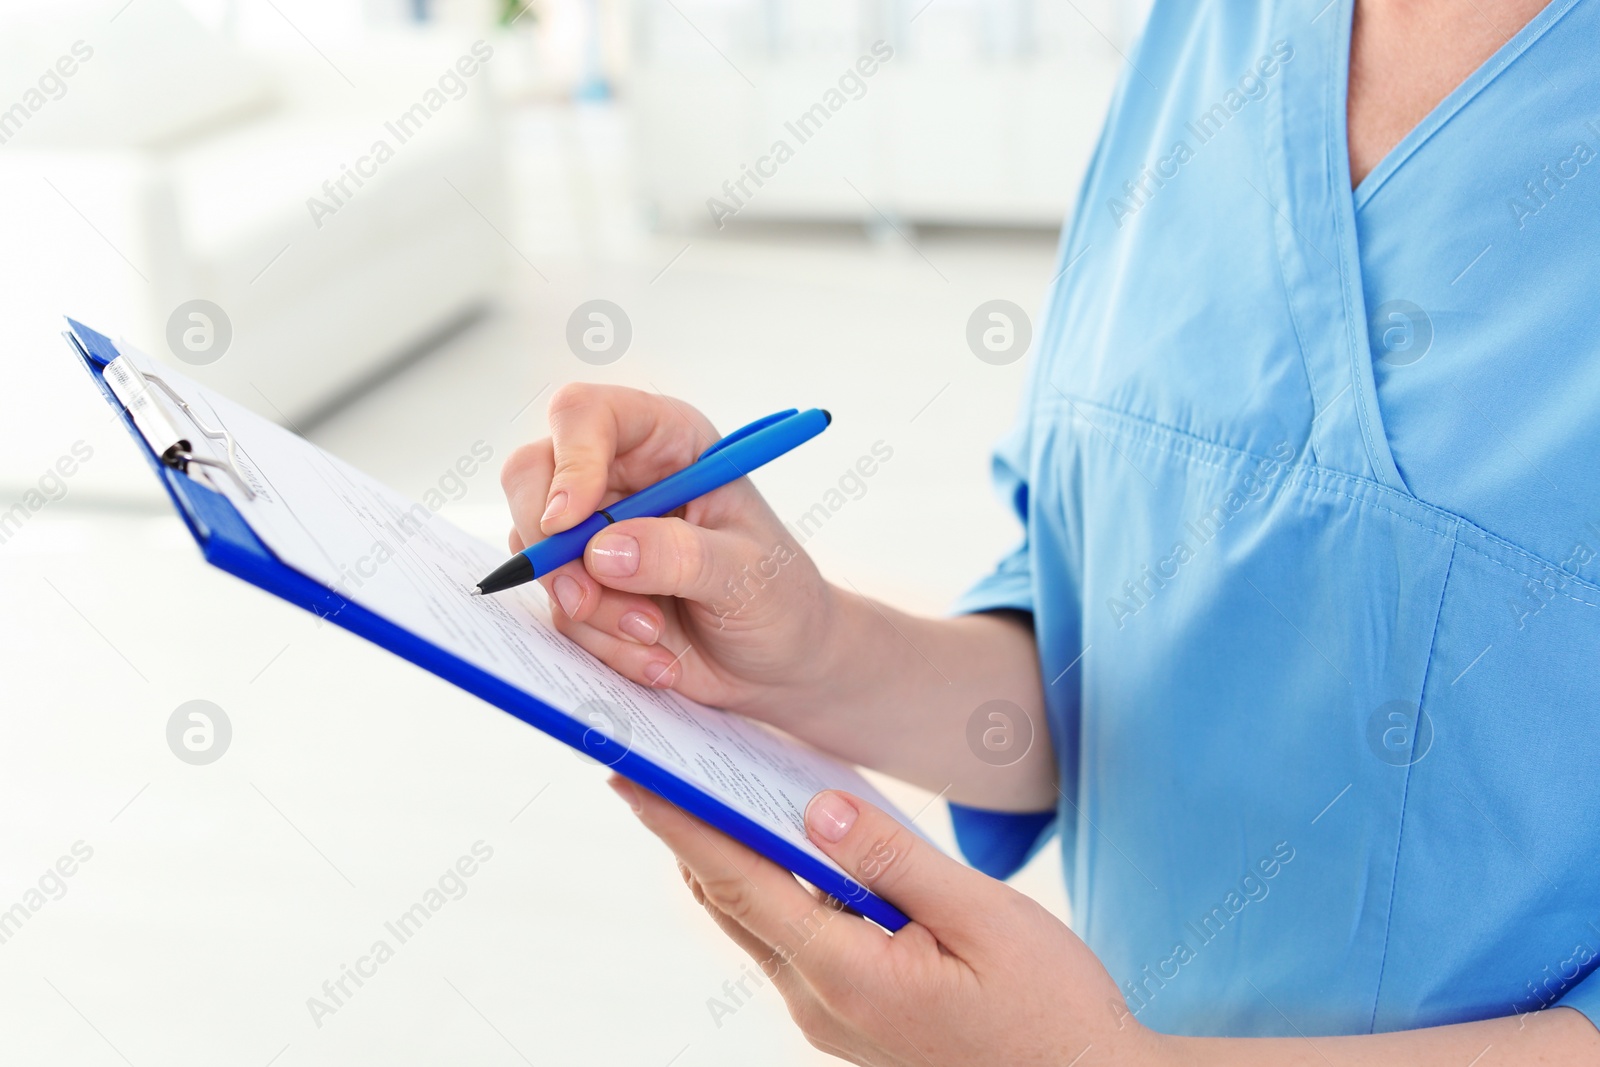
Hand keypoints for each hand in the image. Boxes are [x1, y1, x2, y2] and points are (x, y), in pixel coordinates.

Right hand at [501, 385, 835, 711]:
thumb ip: (679, 555)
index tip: (568, 521)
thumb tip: (603, 553)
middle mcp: (621, 477)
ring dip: (591, 608)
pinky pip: (558, 610)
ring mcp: (595, 533)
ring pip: (538, 553)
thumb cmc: (779, 598)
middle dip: (551, 547)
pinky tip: (657, 654)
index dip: (568, 461)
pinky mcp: (586, 585)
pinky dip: (601, 642)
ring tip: (656, 632)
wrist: (782, 661)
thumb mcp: (746, 572)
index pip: (587, 415)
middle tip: (586, 599)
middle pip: (532, 476)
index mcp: (667, 442)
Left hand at [608, 775, 1159, 1065]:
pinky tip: (791, 850)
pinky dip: (775, 889)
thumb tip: (811, 807)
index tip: (630, 774)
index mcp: (845, 973)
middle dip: (688, 833)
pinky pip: (793, 941)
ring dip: (730, 860)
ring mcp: (832, 1018)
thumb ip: (891, 860)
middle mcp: (820, 1002)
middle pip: (732, 902)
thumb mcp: (982, 917)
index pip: (738, 881)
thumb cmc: (1049, 1008)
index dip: (678, 824)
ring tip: (708, 794)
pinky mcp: (852, 1019)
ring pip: (759, 924)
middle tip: (654, 766)